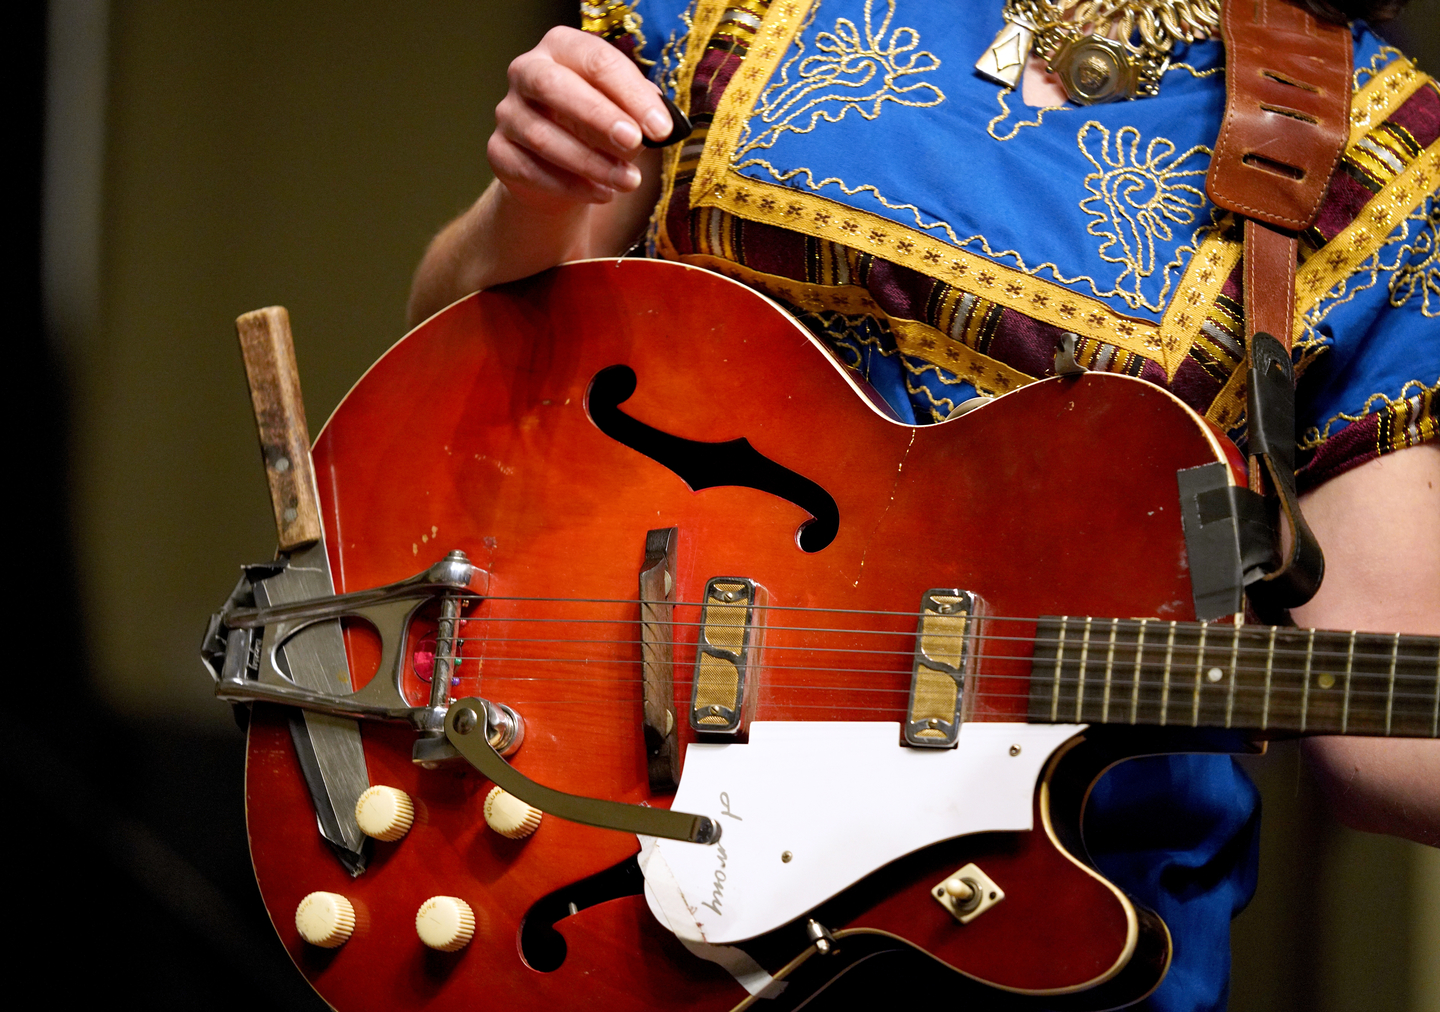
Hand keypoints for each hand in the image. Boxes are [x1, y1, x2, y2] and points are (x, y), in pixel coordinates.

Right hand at [490, 26, 671, 212]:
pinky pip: (531, 170)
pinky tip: (602, 194)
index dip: (630, 93)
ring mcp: (508, 113)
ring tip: (628, 181)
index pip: (595, 59)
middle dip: (598, 115)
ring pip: (542, 136)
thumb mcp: (625, 111)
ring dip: (591, 162)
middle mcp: (527, 72)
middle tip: (634, 142)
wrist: (561, 171)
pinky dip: (570, 186)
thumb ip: (640, 111)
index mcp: (562, 48)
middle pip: (554, 86)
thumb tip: (661, 124)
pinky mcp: (499, 152)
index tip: (661, 128)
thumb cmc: (599, 130)